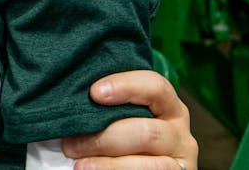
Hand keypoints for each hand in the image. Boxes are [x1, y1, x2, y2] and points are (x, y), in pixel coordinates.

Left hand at [61, 70, 198, 169]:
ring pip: (147, 162)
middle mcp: (178, 131)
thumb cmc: (118, 133)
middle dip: (103, 137)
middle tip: (70, 143)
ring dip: (108, 163)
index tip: (94, 93)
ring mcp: (178, 160)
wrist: (132, 161)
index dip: (125, 86)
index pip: (155, 86)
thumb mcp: (118, 114)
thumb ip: (106, 104)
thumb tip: (70, 96)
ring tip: (80, 164)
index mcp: (166, 104)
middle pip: (146, 131)